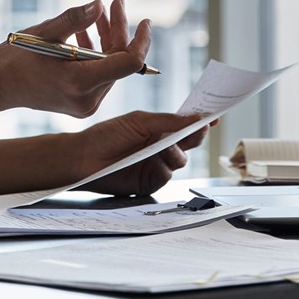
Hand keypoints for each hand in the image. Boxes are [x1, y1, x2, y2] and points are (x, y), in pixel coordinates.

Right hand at [0, 0, 151, 117]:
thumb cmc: (16, 58)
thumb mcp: (44, 33)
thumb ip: (74, 19)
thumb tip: (100, 5)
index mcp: (79, 83)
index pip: (127, 63)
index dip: (140, 40)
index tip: (145, 21)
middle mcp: (87, 99)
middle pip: (118, 61)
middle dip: (119, 31)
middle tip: (115, 3)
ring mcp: (85, 104)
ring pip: (110, 67)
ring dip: (108, 39)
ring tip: (101, 12)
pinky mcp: (82, 102)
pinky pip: (100, 74)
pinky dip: (97, 52)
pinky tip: (86, 32)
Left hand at [69, 110, 211, 196]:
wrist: (84, 158)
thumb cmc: (106, 135)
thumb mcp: (139, 121)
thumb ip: (168, 121)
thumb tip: (194, 118)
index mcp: (158, 129)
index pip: (184, 125)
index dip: (200, 121)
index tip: (214, 116)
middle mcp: (159, 146)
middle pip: (188, 143)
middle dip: (194, 136)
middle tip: (199, 130)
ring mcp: (156, 164)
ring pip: (180, 160)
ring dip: (175, 152)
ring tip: (163, 147)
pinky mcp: (150, 182)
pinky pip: (166, 176)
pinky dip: (164, 168)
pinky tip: (155, 162)